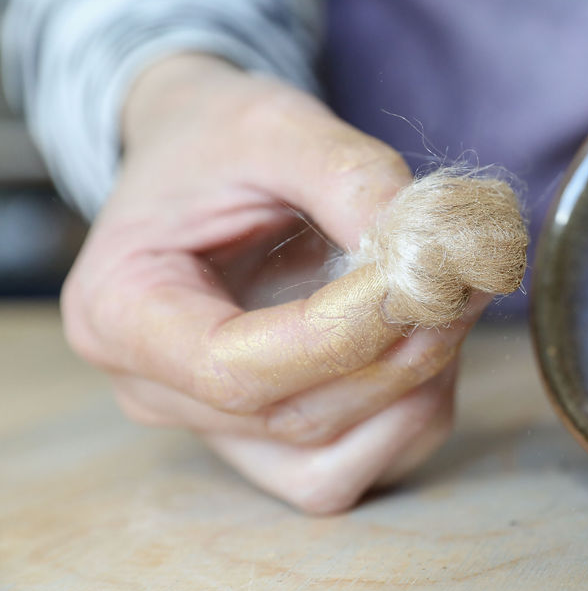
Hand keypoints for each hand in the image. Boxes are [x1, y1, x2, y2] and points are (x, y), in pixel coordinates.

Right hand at [62, 54, 480, 512]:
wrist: (205, 161)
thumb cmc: (218, 139)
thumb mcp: (274, 125)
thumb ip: (348, 177)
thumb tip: (428, 250)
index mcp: (120, 314)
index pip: (234, 368)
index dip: (344, 333)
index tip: (423, 273)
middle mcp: (158, 392)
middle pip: (296, 418)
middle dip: (400, 353)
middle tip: (464, 277)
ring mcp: (216, 428)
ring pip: (332, 462)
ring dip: (416, 389)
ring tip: (452, 302)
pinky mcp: (272, 440)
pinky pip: (355, 466)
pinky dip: (412, 415)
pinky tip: (431, 341)